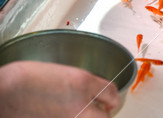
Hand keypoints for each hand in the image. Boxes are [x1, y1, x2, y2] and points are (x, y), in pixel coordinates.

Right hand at [0, 61, 118, 117]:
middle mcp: (80, 104)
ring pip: (93, 126)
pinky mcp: (59, 129)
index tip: (109, 98)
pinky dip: (75, 123)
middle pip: (106, 117)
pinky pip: (77, 127)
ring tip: (79, 114)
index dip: (111, 96)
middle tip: (98, 109)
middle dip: (103, 113)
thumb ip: (84, 83)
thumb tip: (96, 93)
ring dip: (90, 121)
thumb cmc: (26, 79)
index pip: (112, 93)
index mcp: (83, 82)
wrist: (3, 93)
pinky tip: (65, 118)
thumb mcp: (64, 73)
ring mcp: (71, 122)